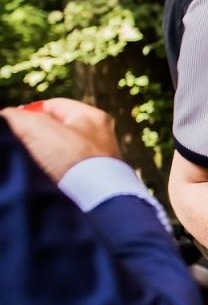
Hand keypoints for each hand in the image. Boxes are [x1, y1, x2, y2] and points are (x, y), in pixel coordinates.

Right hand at [1, 98, 120, 181]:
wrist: (95, 199)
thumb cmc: (71, 157)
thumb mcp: (37, 127)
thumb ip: (18, 117)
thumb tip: (7, 116)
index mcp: (92, 116)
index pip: (53, 106)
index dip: (28, 112)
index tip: (12, 125)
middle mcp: (101, 136)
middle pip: (58, 129)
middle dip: (36, 135)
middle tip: (19, 144)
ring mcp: (100, 160)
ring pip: (61, 152)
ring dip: (43, 157)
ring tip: (30, 163)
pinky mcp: (95, 182)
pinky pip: (67, 172)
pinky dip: (53, 173)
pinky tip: (43, 178)